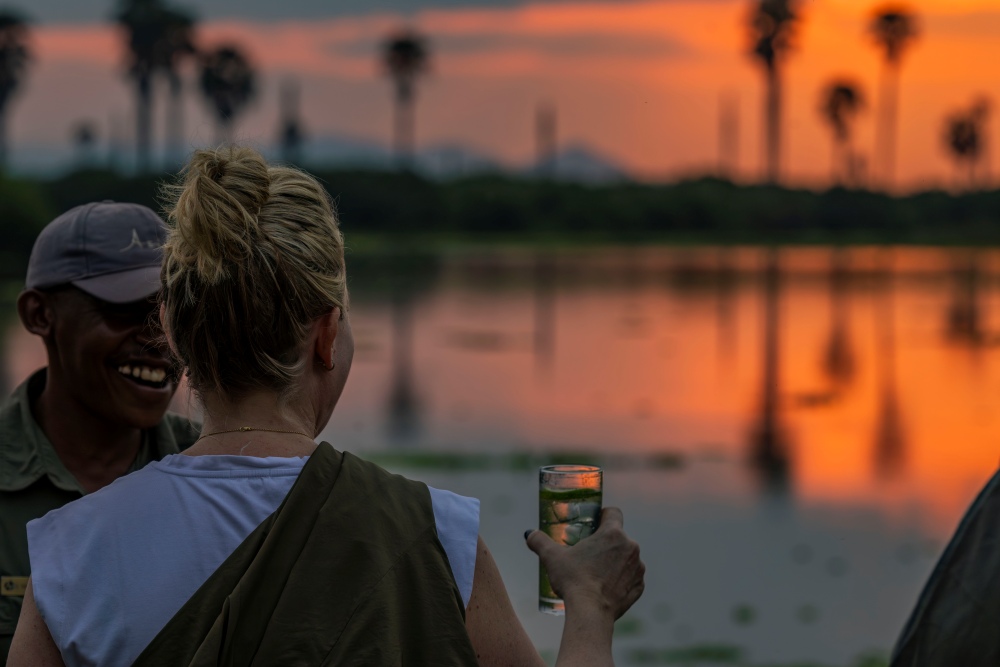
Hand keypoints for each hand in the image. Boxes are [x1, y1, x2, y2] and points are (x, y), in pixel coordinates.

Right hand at [526, 507, 644, 619]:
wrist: (590, 613)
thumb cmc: (573, 580)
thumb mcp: (552, 557)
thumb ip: (539, 541)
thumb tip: (529, 534)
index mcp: (613, 534)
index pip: (613, 512)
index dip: (603, 515)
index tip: (594, 523)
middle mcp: (630, 547)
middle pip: (618, 537)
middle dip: (606, 542)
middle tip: (589, 552)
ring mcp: (637, 568)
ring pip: (626, 557)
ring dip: (615, 561)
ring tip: (597, 572)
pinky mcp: (638, 586)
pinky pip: (631, 577)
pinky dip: (621, 580)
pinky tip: (606, 587)